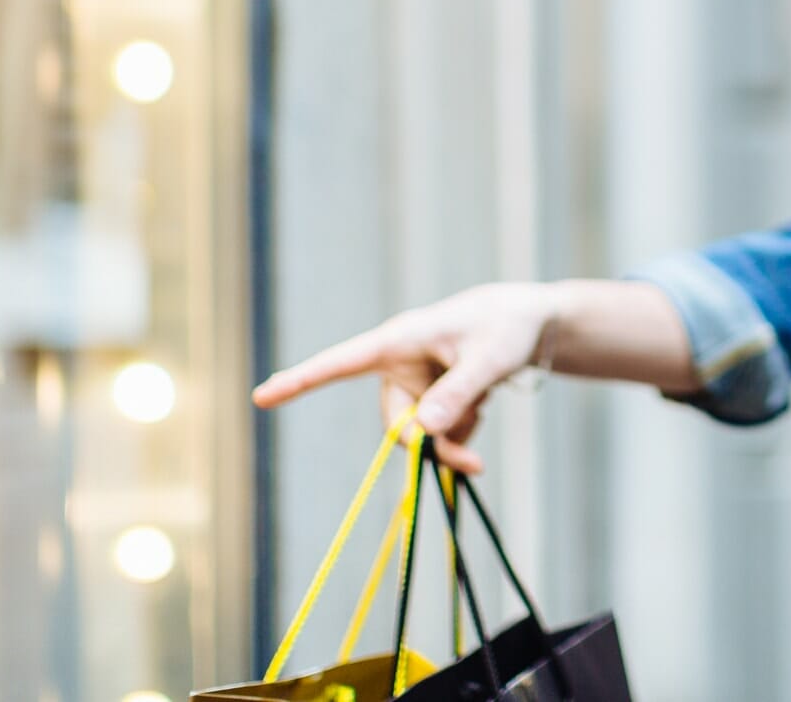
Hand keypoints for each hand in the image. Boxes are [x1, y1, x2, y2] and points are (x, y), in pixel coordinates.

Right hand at [252, 282, 563, 473]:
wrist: (529, 323)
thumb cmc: (506, 327)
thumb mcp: (490, 359)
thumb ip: (459, 393)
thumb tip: (423, 430)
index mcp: (397, 340)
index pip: (339, 364)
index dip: (300, 381)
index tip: (261, 397)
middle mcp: (396, 364)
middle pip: (395, 426)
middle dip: (432, 447)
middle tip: (474, 467)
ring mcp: (412, 383)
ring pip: (417, 435)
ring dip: (452, 438)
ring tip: (485, 404)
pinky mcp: (428, 398)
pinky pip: (435, 433)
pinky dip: (460, 432)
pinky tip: (481, 404)